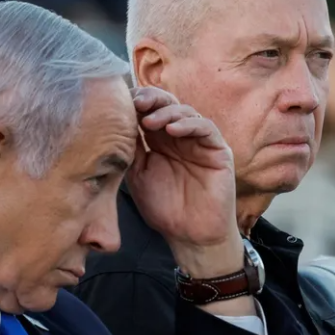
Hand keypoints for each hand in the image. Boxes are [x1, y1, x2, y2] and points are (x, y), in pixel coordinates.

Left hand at [125, 87, 241, 277]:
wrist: (189, 235)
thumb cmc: (164, 208)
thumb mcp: (138, 174)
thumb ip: (131, 149)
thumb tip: (115, 123)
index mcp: (159, 140)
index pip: (149, 111)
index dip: (137, 102)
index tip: (120, 102)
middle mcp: (180, 136)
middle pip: (167, 104)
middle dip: (151, 99)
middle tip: (136, 102)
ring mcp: (199, 142)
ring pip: (185, 111)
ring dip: (166, 112)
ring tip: (149, 122)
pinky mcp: (218, 150)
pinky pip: (206, 128)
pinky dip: (189, 124)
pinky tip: (173, 130)